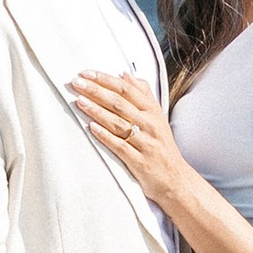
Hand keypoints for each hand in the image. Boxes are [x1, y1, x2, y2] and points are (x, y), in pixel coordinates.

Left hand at [70, 67, 185, 206]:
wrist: (176, 179)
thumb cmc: (162, 146)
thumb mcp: (157, 117)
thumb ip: (143, 94)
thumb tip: (125, 74)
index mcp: (152, 111)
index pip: (127, 89)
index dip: (105, 79)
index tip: (86, 73)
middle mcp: (150, 124)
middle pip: (120, 103)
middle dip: (96, 91)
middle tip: (76, 83)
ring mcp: (145, 143)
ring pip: (118, 123)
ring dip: (96, 111)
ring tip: (79, 101)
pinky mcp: (140, 161)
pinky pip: (120, 146)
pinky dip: (105, 136)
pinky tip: (91, 128)